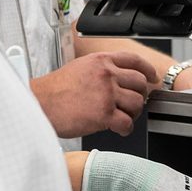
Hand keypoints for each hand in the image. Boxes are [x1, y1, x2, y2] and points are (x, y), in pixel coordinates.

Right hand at [30, 51, 156, 137]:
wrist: (40, 103)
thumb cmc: (55, 90)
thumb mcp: (80, 67)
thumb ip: (100, 70)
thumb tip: (117, 80)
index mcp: (101, 61)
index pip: (134, 60)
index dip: (147, 69)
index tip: (151, 77)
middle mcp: (106, 74)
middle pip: (140, 83)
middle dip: (140, 95)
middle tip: (132, 104)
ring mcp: (106, 93)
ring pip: (137, 103)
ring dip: (133, 113)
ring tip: (122, 117)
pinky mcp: (104, 114)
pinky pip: (127, 123)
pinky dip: (126, 129)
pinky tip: (118, 129)